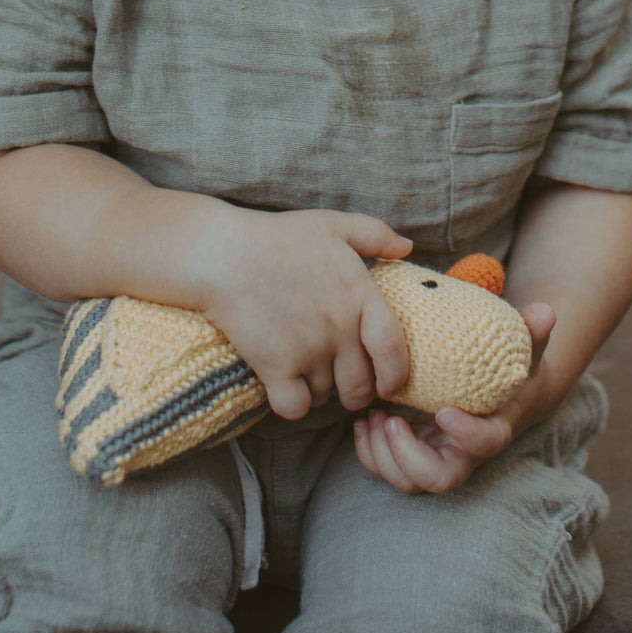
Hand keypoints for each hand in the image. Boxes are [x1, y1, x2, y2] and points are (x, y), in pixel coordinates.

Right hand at [197, 206, 412, 420]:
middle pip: (361, 387)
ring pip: (327, 396)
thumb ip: (375, 234)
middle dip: (356, 391)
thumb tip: (408, 247)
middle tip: (342, 380)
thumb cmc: (278, 237)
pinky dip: (292, 403)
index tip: (388, 382)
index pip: (394, 351)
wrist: (223, 254)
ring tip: (306, 368)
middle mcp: (340, 328)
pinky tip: (285, 384)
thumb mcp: (332, 225)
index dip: (395, 375)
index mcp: (359, 295)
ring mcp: (308, 351)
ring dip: (320, 390)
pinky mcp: (276, 367)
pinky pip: (296, 407)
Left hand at [353, 301, 556, 494]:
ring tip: (372, 416)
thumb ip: (533, 333)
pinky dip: (370, 453)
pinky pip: (390, 470)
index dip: (466, 434)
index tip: (443, 409)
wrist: (498, 391)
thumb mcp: (523, 351)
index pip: (486, 444)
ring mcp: (438, 456)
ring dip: (383, 455)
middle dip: (408, 456)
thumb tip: (545, 311)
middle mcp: (464, 452)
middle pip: (439, 479)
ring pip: (408, 482)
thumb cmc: (509, 368)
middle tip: (390, 419)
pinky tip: (363, 423)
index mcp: (493, 428)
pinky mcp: (415, 454)